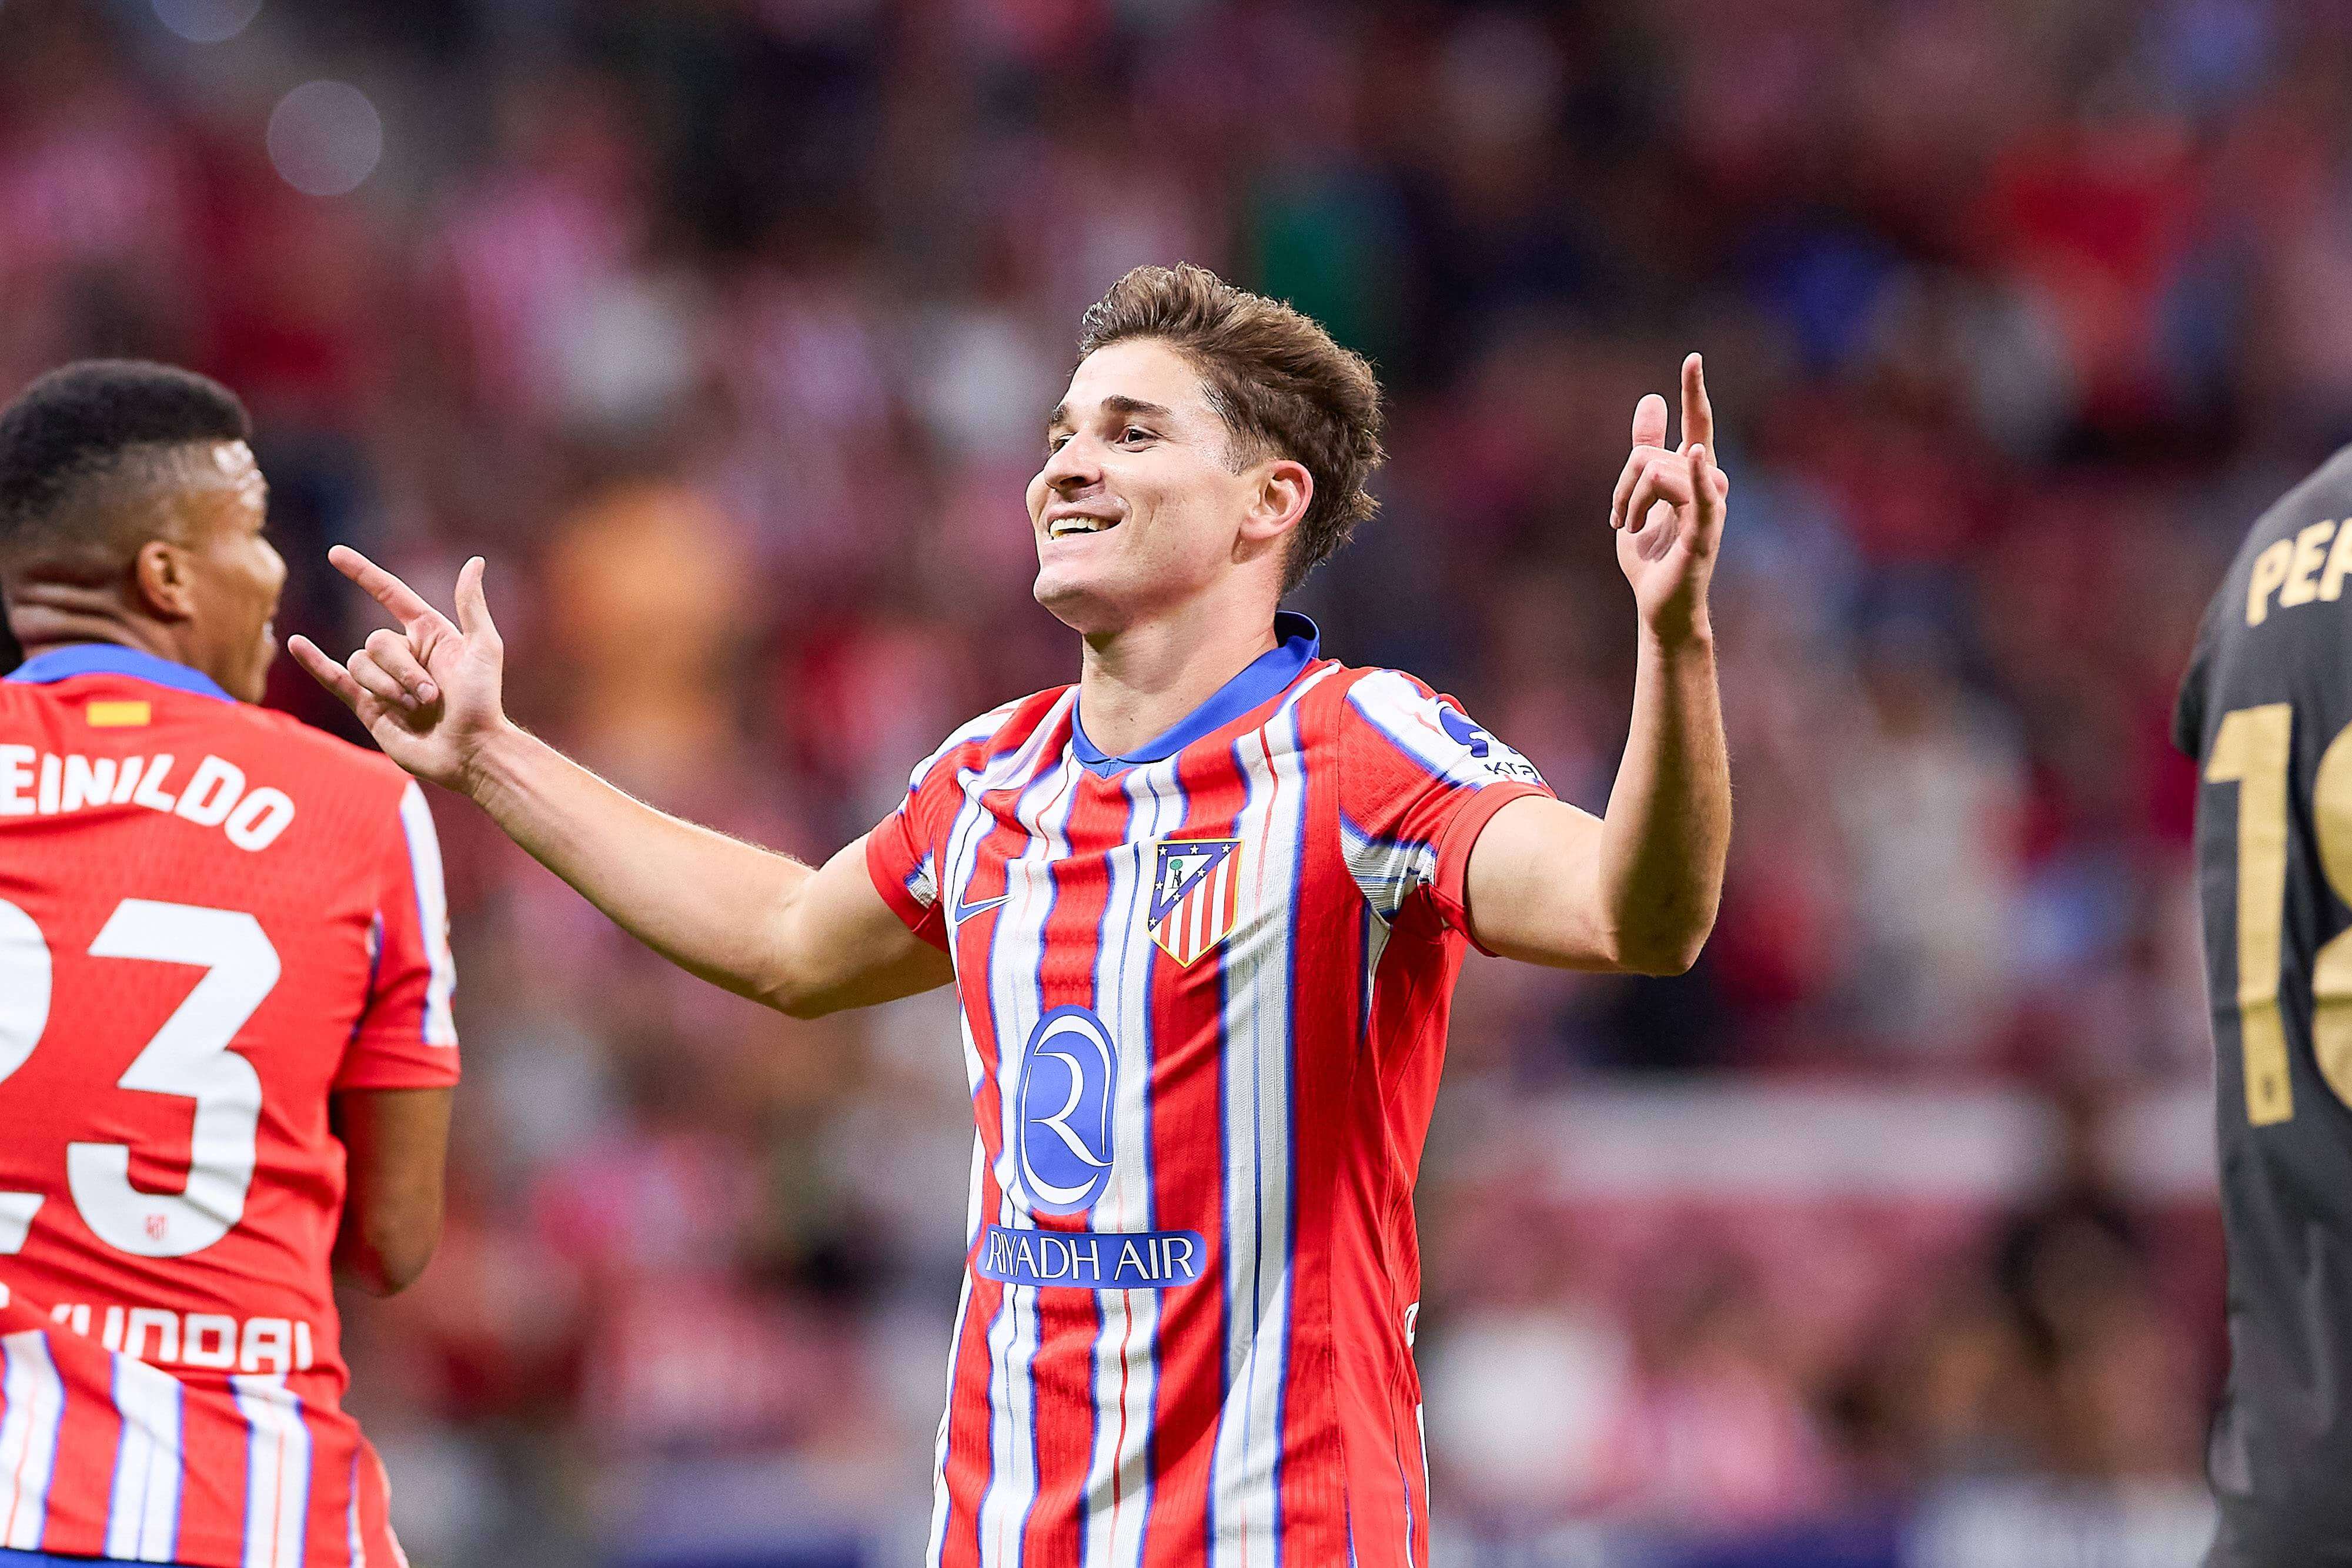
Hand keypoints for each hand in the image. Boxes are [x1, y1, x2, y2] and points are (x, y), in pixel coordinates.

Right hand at [289, 547, 509, 794]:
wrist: (470, 751)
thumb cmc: (483, 702)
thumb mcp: (485, 648)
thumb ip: (471, 606)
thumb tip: (475, 561)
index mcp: (429, 633)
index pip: (389, 594)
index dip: (363, 574)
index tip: (335, 554)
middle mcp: (404, 653)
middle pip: (377, 641)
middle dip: (403, 670)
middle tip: (433, 696)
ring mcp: (383, 679)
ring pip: (361, 664)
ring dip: (389, 688)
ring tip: (418, 709)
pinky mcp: (368, 706)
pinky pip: (335, 678)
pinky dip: (315, 662)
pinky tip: (298, 644)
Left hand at [1610, 353, 1729, 642]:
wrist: (1659, 606)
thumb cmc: (1652, 556)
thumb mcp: (1638, 495)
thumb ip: (1646, 448)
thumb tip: (1651, 399)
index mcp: (1694, 474)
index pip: (1698, 423)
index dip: (1694, 391)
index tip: (1692, 358)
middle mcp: (1709, 484)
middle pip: (1651, 454)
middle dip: (1622, 484)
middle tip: (1617, 518)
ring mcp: (1710, 506)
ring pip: (1654, 472)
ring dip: (1627, 503)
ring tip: (1626, 529)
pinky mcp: (1704, 531)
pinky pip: (1699, 496)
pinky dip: (1697, 476)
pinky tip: (1700, 457)